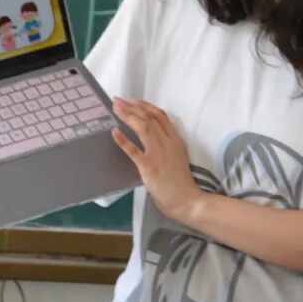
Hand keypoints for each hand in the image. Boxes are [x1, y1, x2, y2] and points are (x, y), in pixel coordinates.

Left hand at [111, 98, 202, 223]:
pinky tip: (114, 132)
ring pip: (143, 128)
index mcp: (176, 140)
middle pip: (149, 118)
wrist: (187, 200)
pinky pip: (134, 151)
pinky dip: (123, 140)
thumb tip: (150, 136)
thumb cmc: (181, 182)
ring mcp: (159, 154)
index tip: (133, 101)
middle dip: (132, 108)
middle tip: (117, 101)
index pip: (161, 116)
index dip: (145, 106)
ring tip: (115, 109)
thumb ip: (166, 145)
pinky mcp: (150, 167)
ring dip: (128, 116)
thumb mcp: (178, 156)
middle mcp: (168, 143)